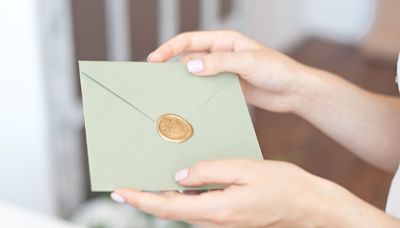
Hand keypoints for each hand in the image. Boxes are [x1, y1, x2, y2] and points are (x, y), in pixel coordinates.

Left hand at [112, 160, 344, 226]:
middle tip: (124, 184)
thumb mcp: (245, 170)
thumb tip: (179, 175)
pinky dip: (179, 196)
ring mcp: (220, 220)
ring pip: (181, 209)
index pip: (167, 206)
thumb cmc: (282, 185)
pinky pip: (195, 206)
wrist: (307, 205)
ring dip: (160, 197)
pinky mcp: (226, 215)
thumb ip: (209, 171)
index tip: (119, 191)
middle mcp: (215, 220)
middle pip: (169, 210)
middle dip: (144, 198)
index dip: (140, 200)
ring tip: (144, 180)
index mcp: (217, 209)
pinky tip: (177, 181)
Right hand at [147, 30, 313, 112]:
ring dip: (184, 82)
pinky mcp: (227, 87)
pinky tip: (190, 101)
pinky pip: (207, 88)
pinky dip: (197, 93)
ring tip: (170, 93)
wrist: (293, 91)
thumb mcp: (248, 63)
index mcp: (224, 41)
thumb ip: (219, 64)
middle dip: (172, 66)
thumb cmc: (277, 70)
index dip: (169, 49)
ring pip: (196, 74)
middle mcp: (221, 54)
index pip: (190, 41)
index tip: (154, 60)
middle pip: (189, 57)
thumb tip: (190, 66)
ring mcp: (223, 71)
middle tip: (157, 81)